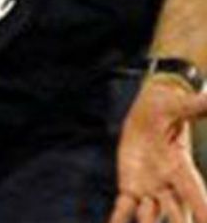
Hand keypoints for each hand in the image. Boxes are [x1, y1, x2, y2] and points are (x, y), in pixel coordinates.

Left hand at [110, 79, 206, 222]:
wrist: (150, 112)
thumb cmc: (168, 107)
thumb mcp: (179, 106)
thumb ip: (197, 106)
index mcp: (181, 167)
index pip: (196, 193)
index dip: (202, 210)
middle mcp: (169, 183)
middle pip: (177, 212)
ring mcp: (150, 188)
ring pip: (151, 215)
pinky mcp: (131, 186)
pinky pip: (125, 207)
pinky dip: (119, 219)